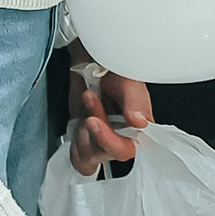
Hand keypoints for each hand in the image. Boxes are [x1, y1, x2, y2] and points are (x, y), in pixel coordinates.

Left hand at [68, 53, 148, 175]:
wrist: (92, 58)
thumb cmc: (115, 66)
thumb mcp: (129, 80)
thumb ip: (136, 102)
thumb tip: (140, 122)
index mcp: (139, 126)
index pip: (128, 149)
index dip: (110, 142)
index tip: (94, 121)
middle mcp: (122, 136)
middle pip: (105, 153)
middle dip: (93, 129)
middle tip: (91, 99)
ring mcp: (101, 139)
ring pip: (89, 156)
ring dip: (82, 131)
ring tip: (87, 104)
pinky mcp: (85, 139)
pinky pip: (78, 157)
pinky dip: (74, 141)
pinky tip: (79, 120)